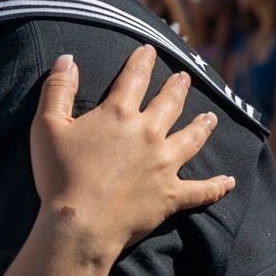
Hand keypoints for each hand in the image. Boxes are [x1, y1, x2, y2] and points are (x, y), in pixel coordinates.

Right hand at [31, 44, 234, 257]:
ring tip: (211, 116)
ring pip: (191, 138)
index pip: (134, 78)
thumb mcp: (46, 125)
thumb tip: (68, 58)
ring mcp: (164, 165)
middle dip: (177, 87)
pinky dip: (217, 186)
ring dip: (202, 125)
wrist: (80, 225)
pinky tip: (229, 181)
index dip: (142, 61)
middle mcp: (147, 133)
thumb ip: (58, 88)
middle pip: (169, 103)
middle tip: (185, 77)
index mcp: (118, 114)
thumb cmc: (58, 174)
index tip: (149, 50)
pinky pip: (202, 190)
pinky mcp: (171, 195)